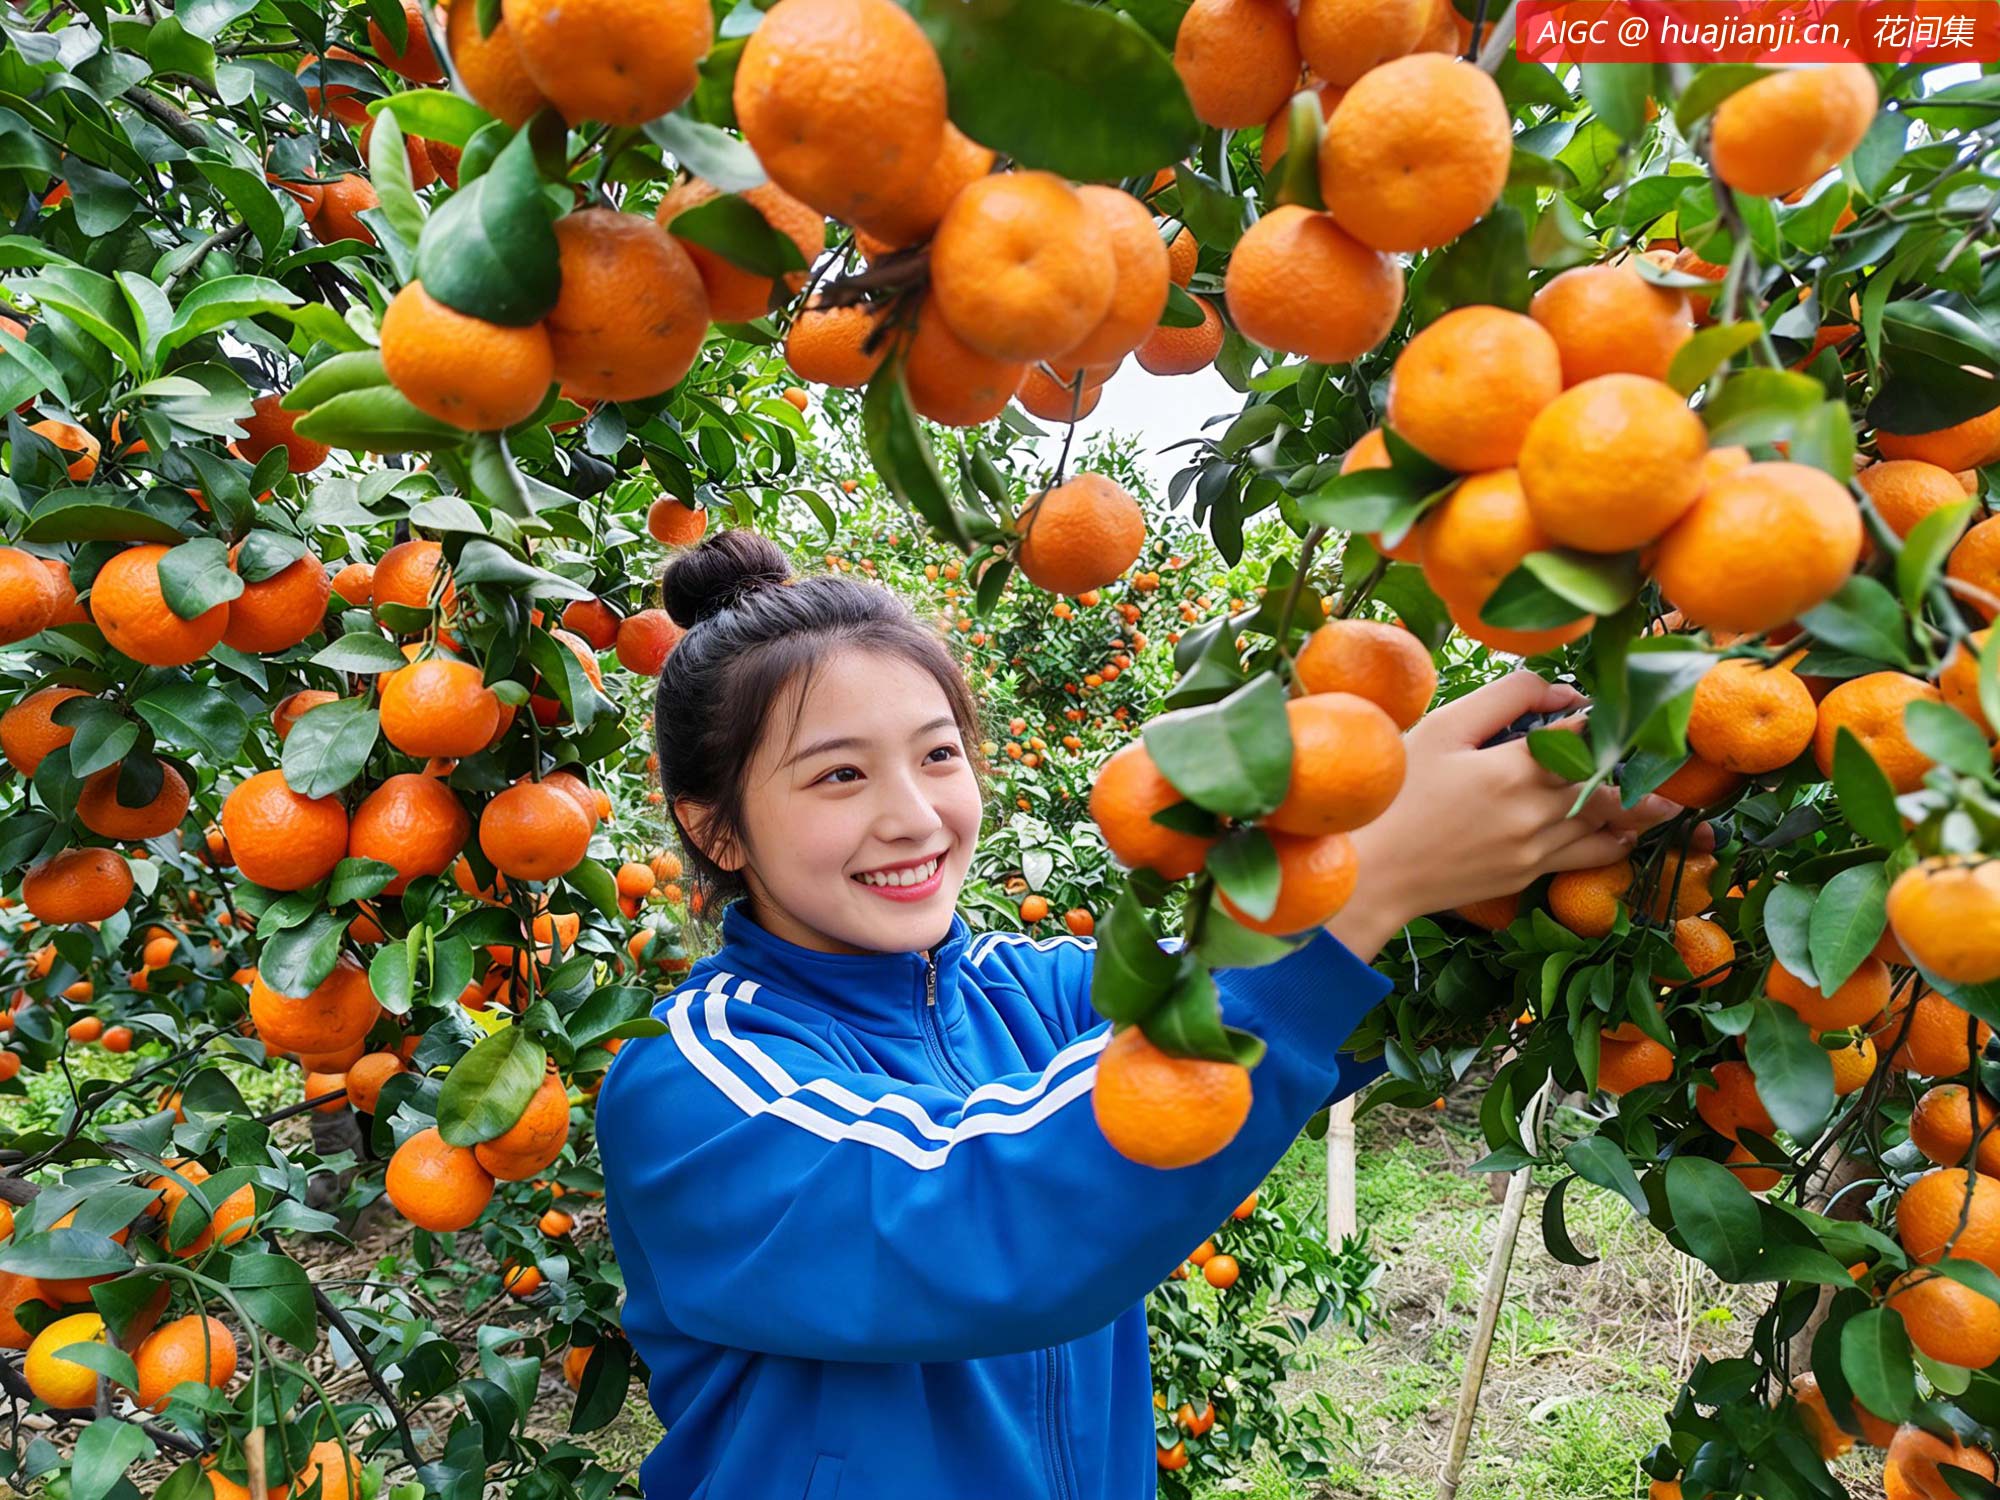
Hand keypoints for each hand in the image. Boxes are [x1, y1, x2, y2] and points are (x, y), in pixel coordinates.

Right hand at [1323, 671, 1684, 960]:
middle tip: (1669, 753)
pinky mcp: (1526, 877)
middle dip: (1640, 767)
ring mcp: (1535, 851)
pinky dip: (1610, 841)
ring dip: (1640, 809)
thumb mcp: (1442, 729)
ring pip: (1607, 825)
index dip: (1607, 717)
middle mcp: (1536, 813)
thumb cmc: (1395, 792)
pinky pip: (1584, 857)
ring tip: (1670, 800)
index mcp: (1514, 769)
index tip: (1624, 706)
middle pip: (1610, 784)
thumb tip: (1561, 690)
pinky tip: (1622, 834)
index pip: (1586, 735)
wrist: (1370, 874)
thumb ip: (1504, 699)